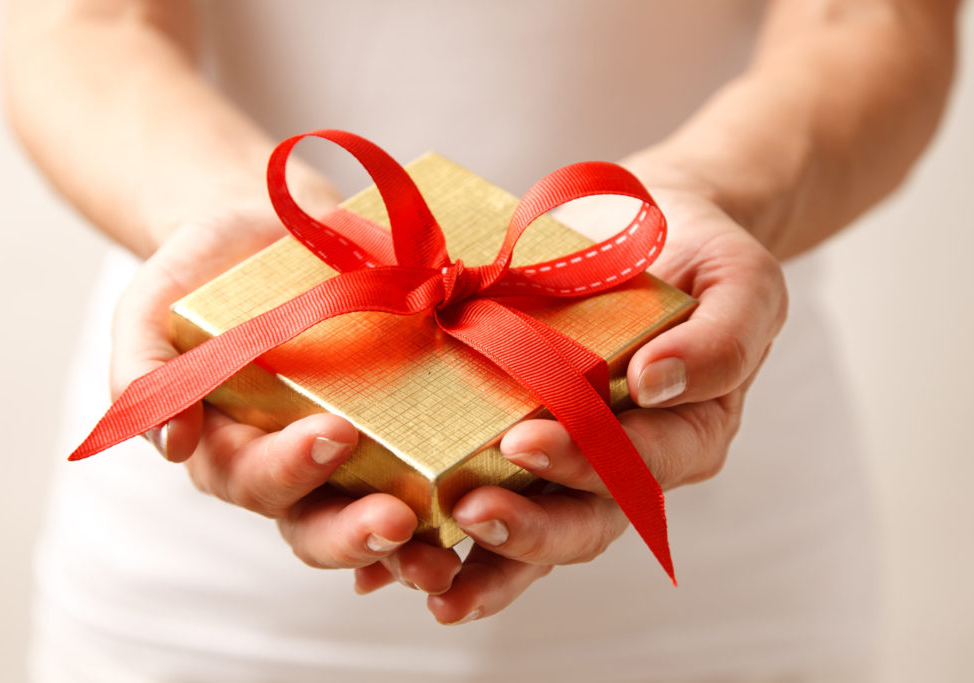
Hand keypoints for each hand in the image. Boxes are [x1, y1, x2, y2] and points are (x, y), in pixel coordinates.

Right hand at [111, 194, 461, 587]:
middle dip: (359, 532)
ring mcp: (360, 451)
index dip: (293, 470)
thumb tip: (167, 443)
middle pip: (323, 525)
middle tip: (399, 522)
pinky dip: (464, 488)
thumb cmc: (204, 272)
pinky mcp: (410, 422)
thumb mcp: (151, 307)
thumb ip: (141, 370)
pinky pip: (436, 467)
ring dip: (418, 542)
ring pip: (382, 517)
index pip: (259, 481)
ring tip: (452, 548)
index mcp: (234, 450)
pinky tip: (498, 490)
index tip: (333, 435)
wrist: (271, 229)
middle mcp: (300, 466)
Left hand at [409, 185, 788, 623]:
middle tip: (469, 511)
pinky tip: (392, 567)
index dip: (585, 461)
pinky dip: (449, 543)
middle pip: (584, 520)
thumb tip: (657, 382)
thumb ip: (723, 337)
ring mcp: (574, 463)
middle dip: (527, 525)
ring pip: (535, 530)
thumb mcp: (739, 282)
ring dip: (482, 558)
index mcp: (687, 434)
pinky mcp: (526, 452)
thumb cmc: (699, 256)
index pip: (640, 464)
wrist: (647, 230)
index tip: (526, 441)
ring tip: (425, 569)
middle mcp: (630, 464)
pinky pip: (496, 499)